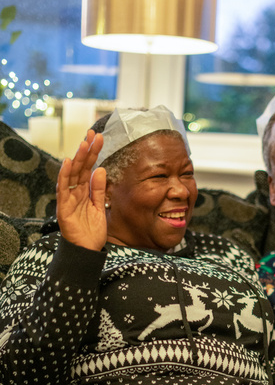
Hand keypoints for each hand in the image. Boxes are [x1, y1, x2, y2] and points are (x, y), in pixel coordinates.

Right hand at [56, 130, 107, 250]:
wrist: (87, 251)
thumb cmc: (92, 230)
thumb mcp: (100, 207)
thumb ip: (99, 189)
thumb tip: (101, 169)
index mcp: (84, 191)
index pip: (88, 168)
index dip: (92, 153)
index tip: (98, 137)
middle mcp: (74, 192)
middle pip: (80, 168)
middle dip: (86, 151)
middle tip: (93, 134)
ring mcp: (68, 199)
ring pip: (72, 175)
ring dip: (78, 159)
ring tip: (84, 143)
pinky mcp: (63, 208)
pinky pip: (63, 190)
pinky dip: (64, 176)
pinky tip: (68, 163)